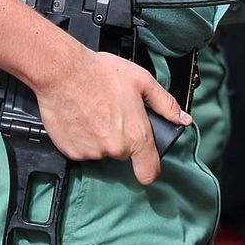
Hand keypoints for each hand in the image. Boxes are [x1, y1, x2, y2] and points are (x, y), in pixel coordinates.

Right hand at [32, 43, 190, 184]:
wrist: (62, 72)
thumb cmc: (100, 73)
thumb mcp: (142, 81)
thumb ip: (165, 104)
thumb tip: (182, 118)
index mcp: (135, 135)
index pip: (149, 171)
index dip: (150, 168)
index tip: (147, 162)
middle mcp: (114, 148)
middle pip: (123, 152)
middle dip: (121, 136)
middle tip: (113, 112)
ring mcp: (91, 152)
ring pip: (101, 150)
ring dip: (100, 136)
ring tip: (94, 110)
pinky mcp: (71, 151)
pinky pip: (82, 149)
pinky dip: (82, 137)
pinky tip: (81, 116)